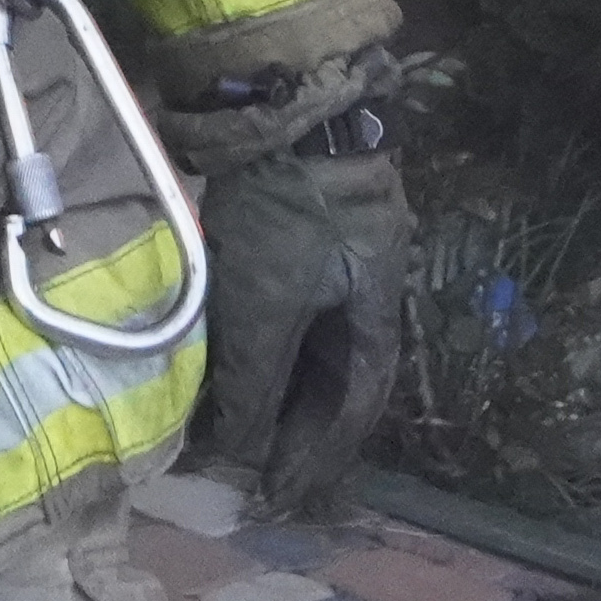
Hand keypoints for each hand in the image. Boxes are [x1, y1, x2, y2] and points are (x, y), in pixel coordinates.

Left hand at [189, 117, 409, 520]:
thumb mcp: (267, 304)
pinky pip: (281, 314)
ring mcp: (332, 260)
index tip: (280, 497)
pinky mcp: (295, 234)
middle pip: (332, 380)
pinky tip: (225, 366)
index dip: (318, 457)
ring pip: (305, 347)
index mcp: (376, 313)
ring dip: (273, 391)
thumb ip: (254, 381)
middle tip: (256, 477)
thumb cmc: (286, 210)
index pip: (355, 406)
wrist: (284, 103)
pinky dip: (256, 349)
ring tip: (232, 433)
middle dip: (296, 433)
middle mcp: (363, 291)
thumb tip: (237, 450)